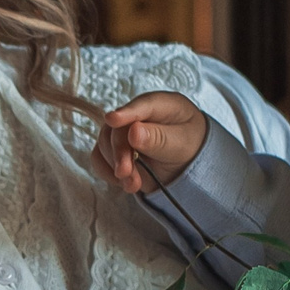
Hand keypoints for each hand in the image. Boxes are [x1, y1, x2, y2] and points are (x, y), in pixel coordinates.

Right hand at [93, 91, 210, 194]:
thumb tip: (133, 131)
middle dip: (120, 153)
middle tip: (125, 173)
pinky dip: (108, 172)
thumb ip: (159, 139)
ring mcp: (123, 130)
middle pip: (118, 128)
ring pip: (105, 144)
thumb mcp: (182, 144)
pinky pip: (100, 158)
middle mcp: (138, 114)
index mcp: (162, 105)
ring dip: (115, 166)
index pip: (143, 106)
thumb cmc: (189, 147)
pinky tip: (125, 181)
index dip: (127, 112)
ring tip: (133, 184)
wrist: (185, 165)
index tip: (112, 120)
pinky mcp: (113, 148)